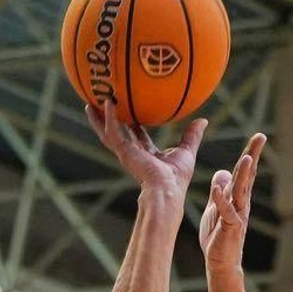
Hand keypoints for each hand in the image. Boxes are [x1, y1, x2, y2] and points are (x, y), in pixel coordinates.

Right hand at [86, 99, 205, 198]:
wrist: (167, 189)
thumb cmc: (177, 178)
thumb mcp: (187, 151)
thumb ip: (192, 136)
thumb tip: (203, 121)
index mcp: (146, 154)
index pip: (136, 136)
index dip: (132, 123)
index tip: (129, 111)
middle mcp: (133, 153)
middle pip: (116, 133)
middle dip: (107, 120)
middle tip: (100, 105)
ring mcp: (126, 153)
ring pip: (107, 132)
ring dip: (98, 118)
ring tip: (89, 102)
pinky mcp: (123, 152)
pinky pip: (113, 131)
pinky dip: (108, 118)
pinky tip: (107, 102)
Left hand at [199, 134, 265, 270]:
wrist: (220, 262)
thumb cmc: (218, 235)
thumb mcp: (217, 207)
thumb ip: (220, 190)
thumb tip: (222, 172)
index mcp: (237, 196)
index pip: (246, 171)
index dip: (252, 153)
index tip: (259, 136)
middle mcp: (241, 203)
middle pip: (248, 175)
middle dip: (253, 156)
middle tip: (261, 137)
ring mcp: (237, 214)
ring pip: (241, 191)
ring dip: (244, 175)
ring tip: (246, 158)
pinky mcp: (230, 227)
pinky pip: (226, 212)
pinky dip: (221, 200)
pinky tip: (217, 189)